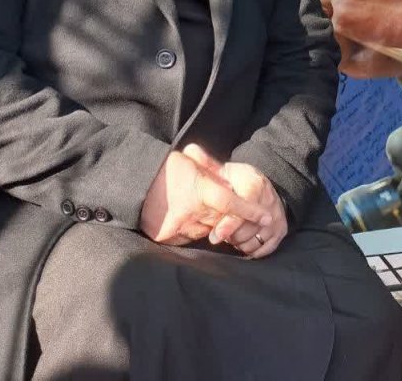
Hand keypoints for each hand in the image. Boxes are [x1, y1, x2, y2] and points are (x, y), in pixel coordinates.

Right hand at [140, 150, 270, 245]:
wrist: (134, 181)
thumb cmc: (164, 168)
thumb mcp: (190, 162)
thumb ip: (212, 172)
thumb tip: (230, 178)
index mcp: (201, 192)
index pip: (232, 203)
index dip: (251, 210)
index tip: (267, 216)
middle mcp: (193, 213)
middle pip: (221, 221)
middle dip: (225, 217)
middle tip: (219, 209)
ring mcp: (180, 228)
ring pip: (206, 232)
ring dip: (207, 224)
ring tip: (194, 210)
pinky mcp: (168, 238)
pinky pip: (188, 238)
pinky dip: (190, 230)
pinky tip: (182, 218)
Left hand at [183, 145, 287, 258]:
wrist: (265, 187)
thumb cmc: (240, 180)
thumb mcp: (227, 171)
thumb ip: (208, 165)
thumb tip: (189, 150)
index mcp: (254, 185)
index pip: (241, 208)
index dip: (228, 223)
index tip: (215, 235)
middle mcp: (269, 202)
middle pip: (245, 230)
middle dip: (230, 235)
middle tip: (219, 233)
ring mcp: (277, 218)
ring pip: (253, 242)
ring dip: (238, 243)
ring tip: (230, 235)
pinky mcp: (281, 231)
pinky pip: (263, 250)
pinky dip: (250, 250)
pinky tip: (241, 242)